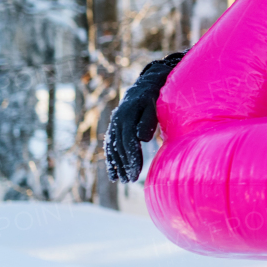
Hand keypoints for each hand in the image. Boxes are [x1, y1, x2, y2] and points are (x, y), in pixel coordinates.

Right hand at [104, 52, 184, 182]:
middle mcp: (117, 120)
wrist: (146, 85)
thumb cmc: (156, 96)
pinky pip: (111, 146)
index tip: (136, 173)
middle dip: (124, 165)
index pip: (128, 141)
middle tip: (130, 181)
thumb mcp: (155, 104)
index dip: (131, 157)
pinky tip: (114, 173)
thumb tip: (142, 138)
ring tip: (121, 180)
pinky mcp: (115, 128)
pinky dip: (111, 160)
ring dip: (116, 165)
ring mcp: (114, 124)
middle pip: (119, 146)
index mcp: (127, 114)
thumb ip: (148, 120)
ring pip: (113, 147)